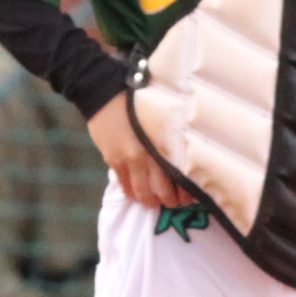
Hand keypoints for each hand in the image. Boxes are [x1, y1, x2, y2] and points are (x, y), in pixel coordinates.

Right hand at [87, 93, 188, 209]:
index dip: (186, 192)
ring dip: (150, 201)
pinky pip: (125, 186)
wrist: (105, 93)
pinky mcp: (113, 160)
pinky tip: (137, 196)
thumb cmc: (136, 102)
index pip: (180, 176)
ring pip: (143, 192)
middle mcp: (149, 154)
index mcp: (164, 143)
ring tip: (154, 202)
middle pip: (163, 190)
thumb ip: (167, 139)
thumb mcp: (159, 120)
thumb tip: (180, 157)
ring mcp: (129, 159)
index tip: (191, 197)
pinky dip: (132, 194)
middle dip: (170, 201)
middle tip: (174, 203)